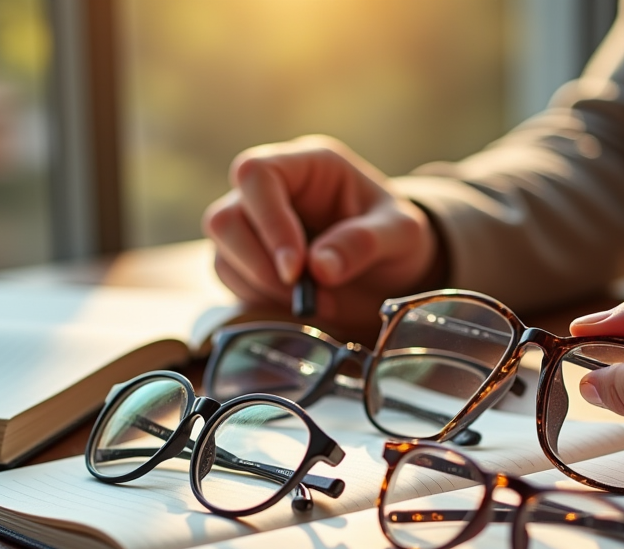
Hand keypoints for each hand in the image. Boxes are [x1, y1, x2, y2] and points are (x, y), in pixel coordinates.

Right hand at [202, 135, 438, 335]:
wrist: (392, 271)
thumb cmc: (397, 239)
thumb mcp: (401, 235)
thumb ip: (364, 243)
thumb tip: (319, 267)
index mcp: (308, 166)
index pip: (257, 174)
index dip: (269, 222)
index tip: (297, 268)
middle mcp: (273, 191)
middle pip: (224, 218)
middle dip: (259, 265)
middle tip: (304, 294)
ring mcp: (255, 226)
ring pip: (222, 253)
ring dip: (261, 287)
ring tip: (315, 303)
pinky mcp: (249, 260)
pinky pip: (231, 280)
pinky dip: (260, 300)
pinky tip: (300, 307)